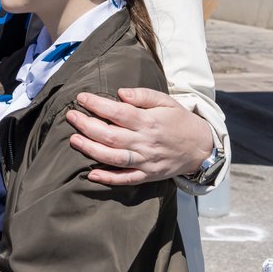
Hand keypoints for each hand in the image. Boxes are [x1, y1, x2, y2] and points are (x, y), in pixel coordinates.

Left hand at [66, 88, 214, 185]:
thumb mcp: (167, 101)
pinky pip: (126, 179)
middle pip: (111, 136)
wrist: (201, 148)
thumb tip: (120, 93)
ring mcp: (146, 161)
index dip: (97, 105)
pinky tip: (91, 174)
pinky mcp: (147, 175)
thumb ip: (143, 95)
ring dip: (91, 150)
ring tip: (74, 140)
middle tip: (70, 116)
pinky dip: (108, 178)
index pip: (119, 112)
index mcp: (149, 122)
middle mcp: (146, 142)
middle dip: (87, 125)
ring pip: (114, 158)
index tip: (81, 98)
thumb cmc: (179, 121)